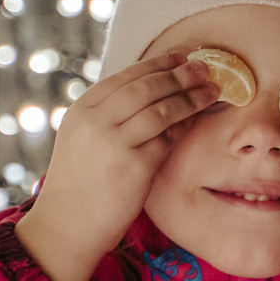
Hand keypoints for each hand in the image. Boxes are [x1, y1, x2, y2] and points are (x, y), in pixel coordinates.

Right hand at [16, 53, 219, 280]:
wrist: (67, 224)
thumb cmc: (80, 182)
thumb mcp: (82, 137)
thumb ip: (108, 113)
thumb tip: (150, 89)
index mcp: (83, 110)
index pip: (126, 76)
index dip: (157, 63)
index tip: (181, 56)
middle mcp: (97, 121)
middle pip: (147, 87)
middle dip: (179, 74)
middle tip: (203, 67)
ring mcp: (116, 143)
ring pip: (162, 110)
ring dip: (191, 97)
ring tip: (212, 89)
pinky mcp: (135, 166)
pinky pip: (168, 139)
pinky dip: (186, 126)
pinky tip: (198, 119)